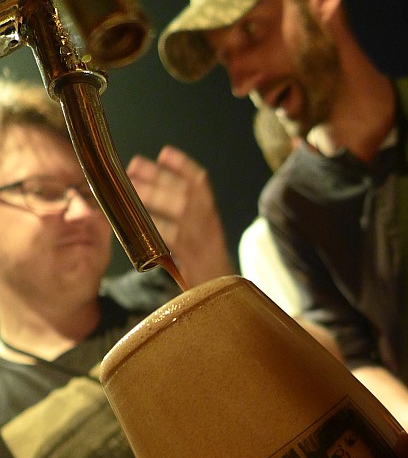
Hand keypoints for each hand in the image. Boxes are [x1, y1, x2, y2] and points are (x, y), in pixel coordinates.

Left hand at [127, 145, 235, 287]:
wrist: (226, 304)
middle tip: (134, 167)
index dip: (184, 167)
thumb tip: (154, 204)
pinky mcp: (197, 262)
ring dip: (155, 195)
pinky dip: (157, 226)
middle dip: (160, 177)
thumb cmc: (207, 275)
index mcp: (211, 220)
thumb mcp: (200, 244)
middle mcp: (211, 227)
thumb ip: (185, 225)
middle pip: (189, 193)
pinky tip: (140, 221)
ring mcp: (205, 244)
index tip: (165, 153)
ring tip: (131, 187)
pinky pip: (176, 238)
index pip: (202, 186)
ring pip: (182, 211)